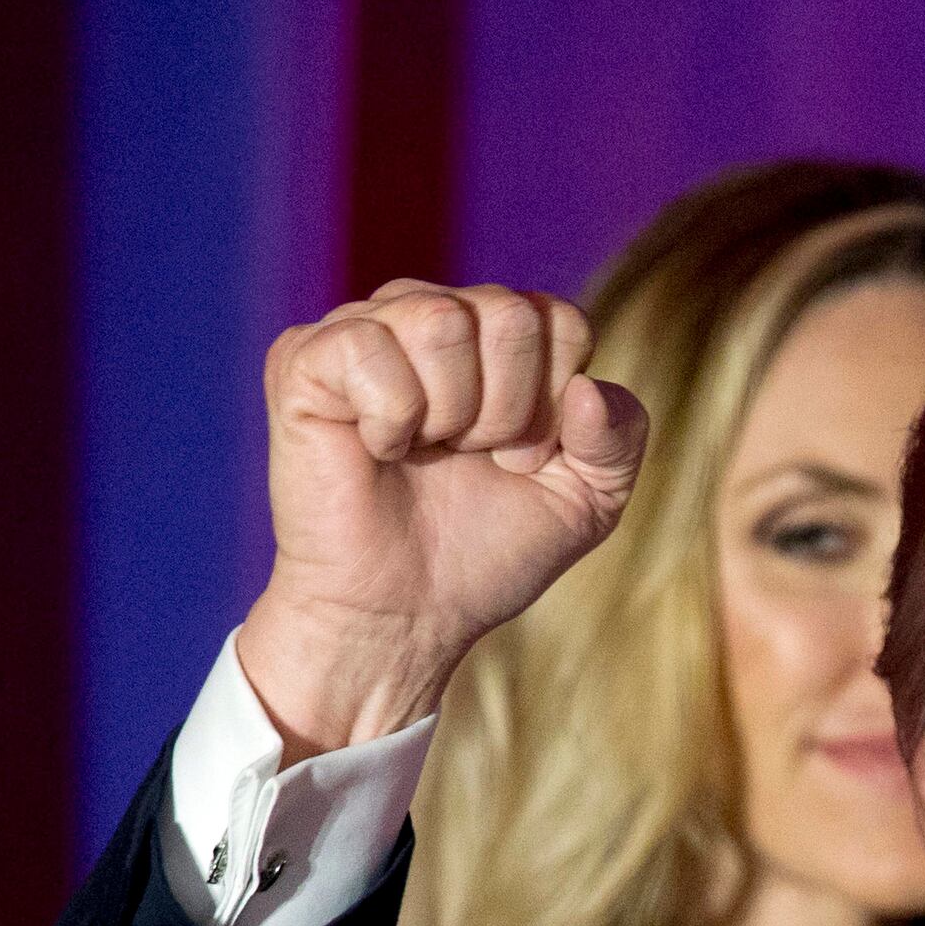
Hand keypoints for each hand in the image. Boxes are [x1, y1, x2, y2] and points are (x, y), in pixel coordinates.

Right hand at [236, 281, 649, 760]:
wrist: (406, 612)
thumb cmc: (490, 550)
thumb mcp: (590, 499)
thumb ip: (621, 436)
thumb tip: (586, 386)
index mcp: (499, 335)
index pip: (560, 320)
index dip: (554, 406)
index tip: (521, 458)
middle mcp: (433, 315)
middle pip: (508, 313)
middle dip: (507, 409)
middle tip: (470, 458)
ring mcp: (365, 328)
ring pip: (440, 319)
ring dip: (449, 412)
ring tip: (425, 453)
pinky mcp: (303, 358)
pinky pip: (367, 347)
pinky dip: (389, 417)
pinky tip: (375, 448)